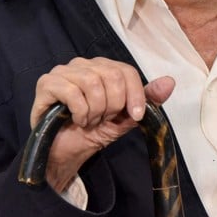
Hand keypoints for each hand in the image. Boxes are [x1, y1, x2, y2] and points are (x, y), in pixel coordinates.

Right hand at [30, 57, 175, 192]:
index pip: (126, 71)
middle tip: (104, 119)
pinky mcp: (47, 83)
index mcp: (103, 68)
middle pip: (112, 75)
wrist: (66, 152)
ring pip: (92, 83)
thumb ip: (147, 100)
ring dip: (96, 111)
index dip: (135, 94)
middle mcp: (84, 64)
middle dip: (113, 105)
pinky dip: (80, 112)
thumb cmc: (93, 131)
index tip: (135, 116)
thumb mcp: (125, 118)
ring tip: (90, 121)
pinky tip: (76, 120)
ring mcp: (64, 71)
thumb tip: (169, 82)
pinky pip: (72, 92)